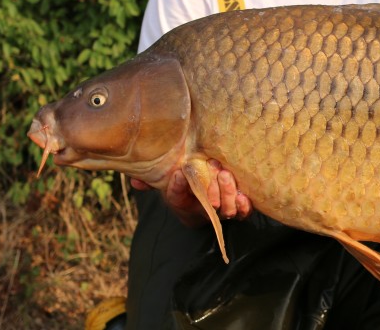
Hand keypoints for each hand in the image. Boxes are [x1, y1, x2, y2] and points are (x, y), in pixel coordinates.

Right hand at [130, 159, 252, 226]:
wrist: (207, 198)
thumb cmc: (187, 187)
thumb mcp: (169, 180)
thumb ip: (152, 180)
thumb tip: (135, 181)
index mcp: (184, 202)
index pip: (176, 197)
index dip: (177, 187)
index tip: (179, 172)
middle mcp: (203, 209)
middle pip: (207, 206)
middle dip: (210, 188)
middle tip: (211, 166)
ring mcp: (222, 210)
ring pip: (227, 210)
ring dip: (226, 192)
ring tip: (225, 174)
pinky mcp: (239, 208)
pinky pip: (243, 213)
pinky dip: (244, 205)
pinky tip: (242, 195)